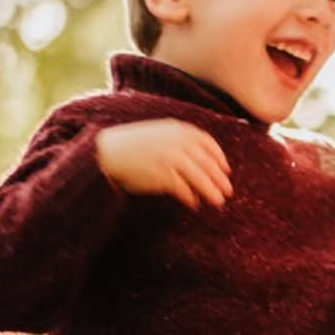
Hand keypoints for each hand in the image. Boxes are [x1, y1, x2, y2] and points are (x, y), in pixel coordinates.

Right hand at [96, 118, 232, 209]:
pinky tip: (193, 204)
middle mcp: (178, 143)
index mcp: (178, 130)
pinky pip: (183, 189)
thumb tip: (201, 164)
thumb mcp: (160, 134)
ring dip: (211, 191)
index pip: (207, 144)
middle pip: (207, 163)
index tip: (226, 170)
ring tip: (218, 202)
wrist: (107, 151)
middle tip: (227, 191)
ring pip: (200, 178)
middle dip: (219, 178)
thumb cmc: (134, 145)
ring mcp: (171, 158)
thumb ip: (180, 143)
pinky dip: (190, 198)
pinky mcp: (162, 175)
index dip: (219, 158)